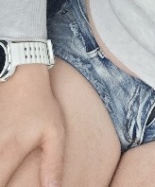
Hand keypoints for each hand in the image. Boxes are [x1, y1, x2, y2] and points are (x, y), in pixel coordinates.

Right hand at [0, 64, 64, 186]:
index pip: (0, 186)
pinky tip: (2, 160)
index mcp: (9, 152)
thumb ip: (53, 163)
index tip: (12, 186)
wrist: (21, 73)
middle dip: (1, 180)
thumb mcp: (54, 131)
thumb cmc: (40, 104)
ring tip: (6, 167)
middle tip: (11, 178)